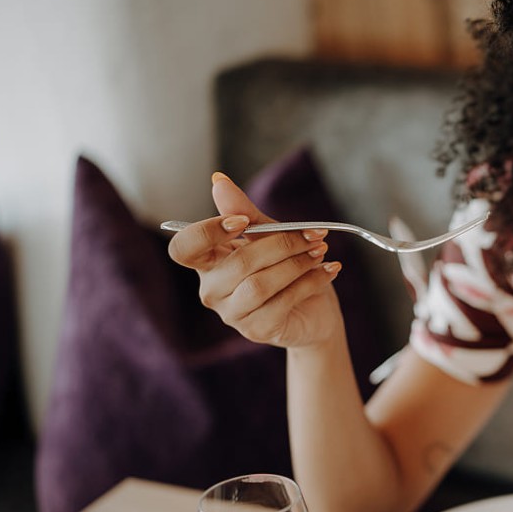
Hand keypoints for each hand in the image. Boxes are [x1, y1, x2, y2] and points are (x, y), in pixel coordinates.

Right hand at [167, 172, 344, 348]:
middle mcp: (212, 290)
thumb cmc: (287, 270)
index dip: (208, 232)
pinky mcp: (257, 330)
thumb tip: (218, 181)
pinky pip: (282, 302)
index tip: (243, 222)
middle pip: (238, 263)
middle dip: (281, 244)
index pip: (185, 248)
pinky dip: (310, 282)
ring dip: (297, 263)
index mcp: (208, 262)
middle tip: (315, 234)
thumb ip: (245, 214)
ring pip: (260, 284)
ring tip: (321, 251)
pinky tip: (328, 270)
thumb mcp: (269, 237)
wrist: (316, 311)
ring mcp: (232, 314)